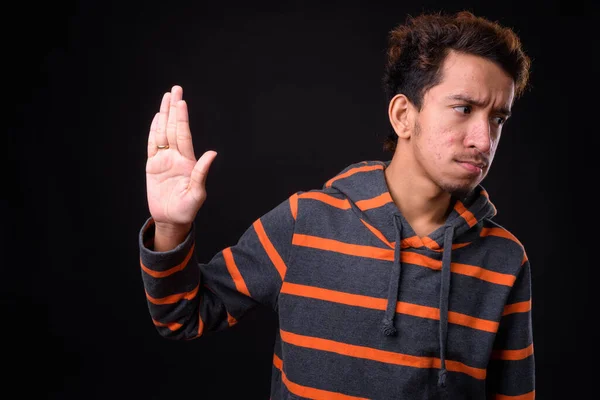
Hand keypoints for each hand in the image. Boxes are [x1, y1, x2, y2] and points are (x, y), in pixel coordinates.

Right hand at [145, 85, 216, 232]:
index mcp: (187, 162)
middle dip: (174, 109)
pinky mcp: (153, 166)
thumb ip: (202, 172)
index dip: (182, 118)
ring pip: (162, 133)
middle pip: (173, 128)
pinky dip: (153, 131)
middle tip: (175, 89)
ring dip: (164, 115)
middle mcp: (176, 157)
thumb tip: (212, 153)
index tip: (182, 102)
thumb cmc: (187, 210)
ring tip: (166, 97)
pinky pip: (152, 145)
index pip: (183, 135)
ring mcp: (164, 160)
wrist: (172, 220)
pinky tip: (156, 118)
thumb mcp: (197, 193)